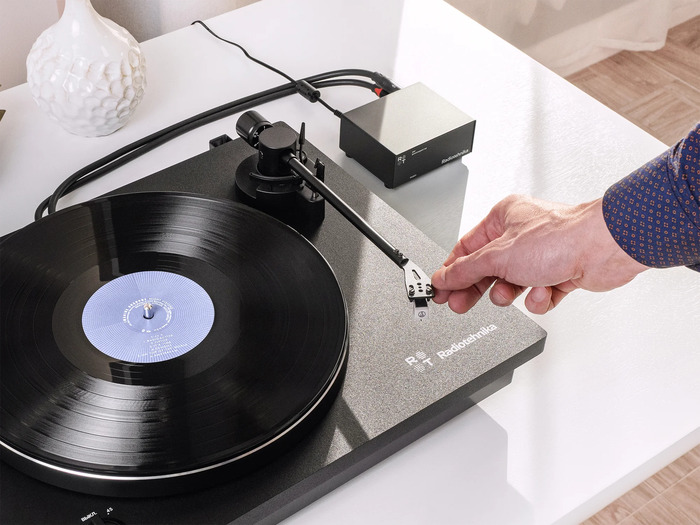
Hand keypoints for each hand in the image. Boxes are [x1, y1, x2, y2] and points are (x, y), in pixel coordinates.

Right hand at [431, 195, 648, 313]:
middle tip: (460, 304)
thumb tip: (444, 277)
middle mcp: (522, 235)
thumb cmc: (561, 237)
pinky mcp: (560, 273)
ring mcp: (542, 255)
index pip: (467, 249)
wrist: (605, 248)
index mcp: (503, 218)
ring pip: (512, 284)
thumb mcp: (498, 256)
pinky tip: (543, 292)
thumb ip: (466, 271)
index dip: (451, 271)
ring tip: (511, 293)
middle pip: (487, 269)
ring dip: (511, 293)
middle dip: (477, 289)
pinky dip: (539, 298)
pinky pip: (537, 294)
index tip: (440, 289)